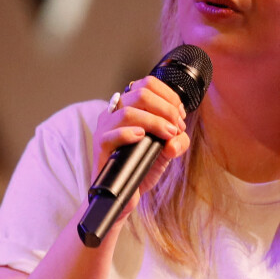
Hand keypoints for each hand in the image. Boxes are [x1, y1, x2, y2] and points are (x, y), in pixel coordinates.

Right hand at [92, 76, 188, 221]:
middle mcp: (115, 113)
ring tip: (167, 134)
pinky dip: (129, 133)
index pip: (147, 84)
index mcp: (129, 106)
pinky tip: (142, 138)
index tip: (180, 115)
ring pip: (128, 111)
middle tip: (175, 127)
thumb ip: (179, 140)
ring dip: (154, 121)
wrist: (124, 194)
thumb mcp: (167, 151)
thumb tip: (175, 137)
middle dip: (166, 108)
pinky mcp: (100, 147)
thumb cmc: (141, 167)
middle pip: (141, 93)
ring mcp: (105, 129)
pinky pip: (112, 134)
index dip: (169, 96)